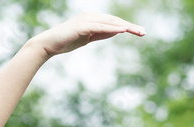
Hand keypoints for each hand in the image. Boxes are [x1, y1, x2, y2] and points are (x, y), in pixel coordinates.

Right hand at [29, 12, 144, 59]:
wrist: (49, 44)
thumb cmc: (67, 41)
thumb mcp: (88, 38)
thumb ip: (101, 34)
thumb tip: (115, 31)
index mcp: (93, 18)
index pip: (114, 22)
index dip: (128, 26)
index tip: (140, 32)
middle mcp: (91, 16)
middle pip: (115, 21)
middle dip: (130, 26)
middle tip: (144, 32)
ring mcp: (86, 20)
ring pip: (110, 23)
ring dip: (125, 27)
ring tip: (137, 32)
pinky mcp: (82, 26)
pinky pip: (100, 27)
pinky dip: (112, 28)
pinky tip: (122, 30)